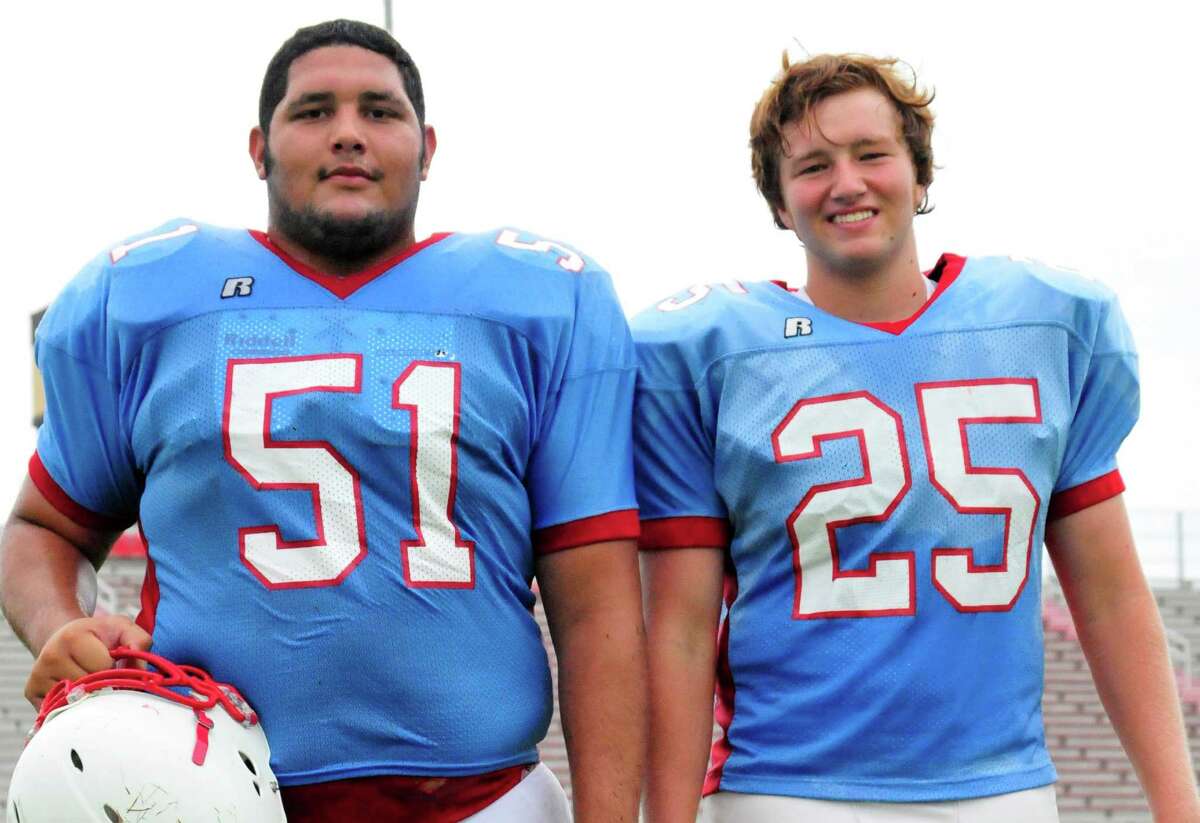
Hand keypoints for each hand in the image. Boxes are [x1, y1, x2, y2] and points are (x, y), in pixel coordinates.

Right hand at [25, 614, 151, 706]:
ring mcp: (38, 676)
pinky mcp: (32, 693)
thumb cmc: (99, 635)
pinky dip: (74, 707)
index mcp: (72, 637)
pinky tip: (78, 692)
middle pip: (89, 687)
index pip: (103, 668)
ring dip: (90, 698)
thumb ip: (139, 641)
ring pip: (75, 701)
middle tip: (106, 677)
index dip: (115, 669)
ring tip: (92, 683)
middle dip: (104, 687)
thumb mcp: (122, 628)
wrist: (65, 637)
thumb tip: (142, 671)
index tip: (114, 664)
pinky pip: (60, 710)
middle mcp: (50, 656)